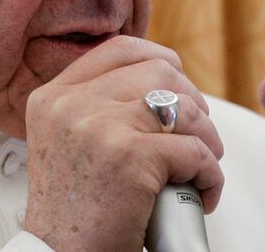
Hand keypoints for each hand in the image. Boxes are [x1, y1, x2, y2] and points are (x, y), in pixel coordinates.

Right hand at [23, 35, 223, 251]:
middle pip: (160, 71)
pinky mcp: (130, 157)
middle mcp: (72, 104)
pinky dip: (211, 176)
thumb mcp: (65, 142)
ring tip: (199, 168)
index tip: (178, 86)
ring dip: (207, 140)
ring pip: (185, 108)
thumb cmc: (72, 214)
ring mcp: (100, 127)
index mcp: (53, 97)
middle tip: (194, 137)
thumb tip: (160, 81)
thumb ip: (96, 106)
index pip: (120, 49)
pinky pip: (197, 151)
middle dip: (192, 103)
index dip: (160, 60)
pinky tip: (201, 194)